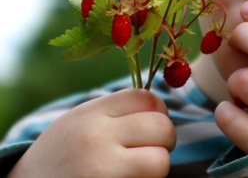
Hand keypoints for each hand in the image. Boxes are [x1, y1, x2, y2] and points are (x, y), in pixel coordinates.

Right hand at [8, 89, 174, 177]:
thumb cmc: (62, 154)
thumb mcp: (80, 121)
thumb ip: (114, 111)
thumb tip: (158, 106)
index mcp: (91, 114)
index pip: (147, 98)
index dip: (159, 111)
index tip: (152, 125)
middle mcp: (97, 138)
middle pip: (162, 127)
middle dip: (165, 140)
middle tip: (151, 149)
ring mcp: (102, 170)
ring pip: (160, 161)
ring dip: (157, 166)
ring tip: (139, 168)